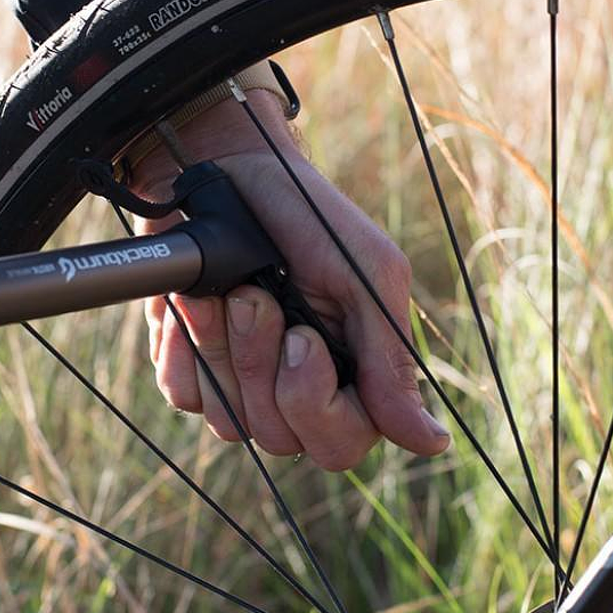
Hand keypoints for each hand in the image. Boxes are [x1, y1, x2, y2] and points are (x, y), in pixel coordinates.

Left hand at [132, 90, 449, 470]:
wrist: (223, 167)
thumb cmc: (302, 210)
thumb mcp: (363, 271)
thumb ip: (388, 357)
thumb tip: (430, 443)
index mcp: (350, 369)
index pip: (340, 444)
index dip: (316, 403)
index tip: (301, 337)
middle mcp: (295, 385)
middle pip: (279, 437)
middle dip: (261, 364)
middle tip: (255, 297)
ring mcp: (239, 379)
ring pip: (228, 420)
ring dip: (220, 345)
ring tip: (226, 289)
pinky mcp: (190, 361)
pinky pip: (182, 393)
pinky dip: (182, 344)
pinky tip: (191, 302)